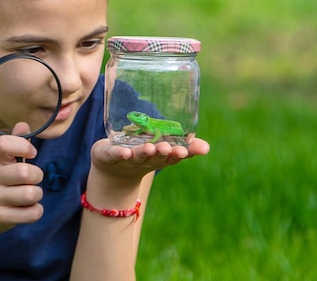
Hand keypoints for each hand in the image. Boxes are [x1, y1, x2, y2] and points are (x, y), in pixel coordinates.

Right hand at [0, 122, 43, 236]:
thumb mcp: (1, 162)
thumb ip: (16, 143)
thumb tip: (24, 124)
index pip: (5, 144)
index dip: (24, 146)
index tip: (31, 154)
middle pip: (25, 172)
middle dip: (38, 175)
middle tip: (33, 179)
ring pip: (31, 194)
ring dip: (37, 194)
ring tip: (29, 195)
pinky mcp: (1, 217)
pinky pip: (32, 213)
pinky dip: (36, 211)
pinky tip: (27, 209)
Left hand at [90, 137, 209, 182]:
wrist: (111, 170)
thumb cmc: (141, 154)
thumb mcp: (162, 149)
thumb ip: (184, 146)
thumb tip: (206, 146)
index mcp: (159, 158)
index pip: (174, 156)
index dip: (183, 153)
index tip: (190, 149)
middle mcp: (145, 161)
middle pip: (156, 158)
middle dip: (163, 153)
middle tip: (169, 148)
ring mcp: (128, 160)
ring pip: (138, 156)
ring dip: (144, 153)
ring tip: (151, 148)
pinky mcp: (110, 155)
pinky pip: (116, 154)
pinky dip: (120, 154)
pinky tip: (125, 152)